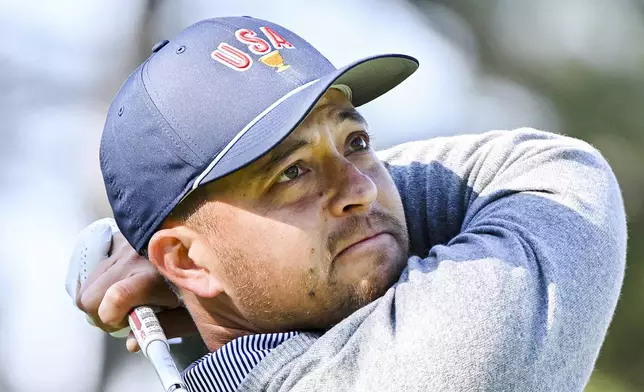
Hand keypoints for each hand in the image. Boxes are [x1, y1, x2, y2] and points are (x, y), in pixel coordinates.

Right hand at [67, 219, 196, 350]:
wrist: (206, 242)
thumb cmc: (199, 285)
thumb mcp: (190, 312)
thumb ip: (163, 329)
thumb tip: (131, 344)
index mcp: (153, 278)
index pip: (116, 298)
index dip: (111, 319)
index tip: (126, 324)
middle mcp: (132, 259)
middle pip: (90, 297)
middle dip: (100, 316)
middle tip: (124, 317)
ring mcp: (121, 246)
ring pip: (87, 284)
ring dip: (99, 299)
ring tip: (125, 300)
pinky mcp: (117, 239)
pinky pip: (94, 268)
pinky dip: (101, 282)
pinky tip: (122, 283)